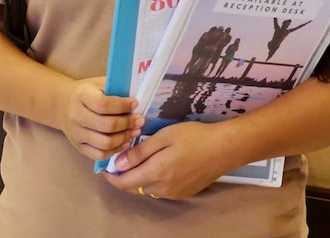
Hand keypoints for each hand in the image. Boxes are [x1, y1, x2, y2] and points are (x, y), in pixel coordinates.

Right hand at [58, 76, 143, 160]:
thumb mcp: (98, 84)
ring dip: (124, 138)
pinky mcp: (78, 147)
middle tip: (140, 120)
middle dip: (128, 123)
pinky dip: (115, 150)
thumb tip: (136, 102)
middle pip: (107, 125)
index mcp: (81, 95)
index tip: (135, 103)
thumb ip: (115, 90)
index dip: (123, 106)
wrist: (62, 104)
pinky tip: (124, 142)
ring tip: (135, 131)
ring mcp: (76, 134)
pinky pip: (99, 155)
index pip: (104, 104)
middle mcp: (76, 116)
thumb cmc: (86, 92)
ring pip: (105, 143)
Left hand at [102, 120, 241, 199]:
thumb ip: (139, 152)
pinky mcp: (183, 193)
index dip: (111, 175)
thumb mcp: (163, 137)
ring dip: (138, 177)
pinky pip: (160, 189)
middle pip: (133, 187)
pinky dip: (152, 179)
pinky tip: (156, 164)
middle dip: (123, 176)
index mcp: (156, 174)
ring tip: (137, 158)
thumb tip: (118, 164)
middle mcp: (162, 189)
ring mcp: (174, 193)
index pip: (123, 183)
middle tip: (119, 158)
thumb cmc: (193, 137)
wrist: (224, 148)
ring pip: (146, 188)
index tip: (105, 165)